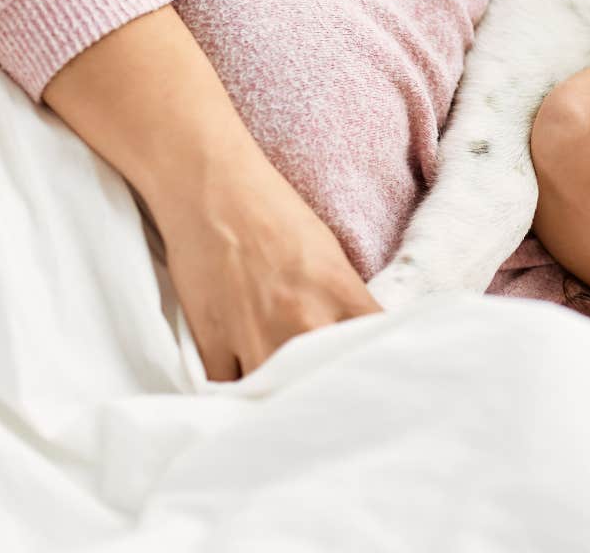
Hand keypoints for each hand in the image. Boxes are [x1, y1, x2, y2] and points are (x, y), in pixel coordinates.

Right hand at [156, 175, 380, 380]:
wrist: (211, 189)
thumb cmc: (271, 210)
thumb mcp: (328, 253)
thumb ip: (344, 302)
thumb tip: (354, 340)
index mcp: (339, 293)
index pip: (375, 347)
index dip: (378, 366)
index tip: (376, 376)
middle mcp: (303, 320)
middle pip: (328, 382)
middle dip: (331, 392)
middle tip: (331, 399)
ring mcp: (256, 337)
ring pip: (278, 395)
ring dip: (281, 397)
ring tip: (285, 397)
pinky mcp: (214, 346)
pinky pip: (230, 391)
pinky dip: (237, 394)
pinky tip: (244, 386)